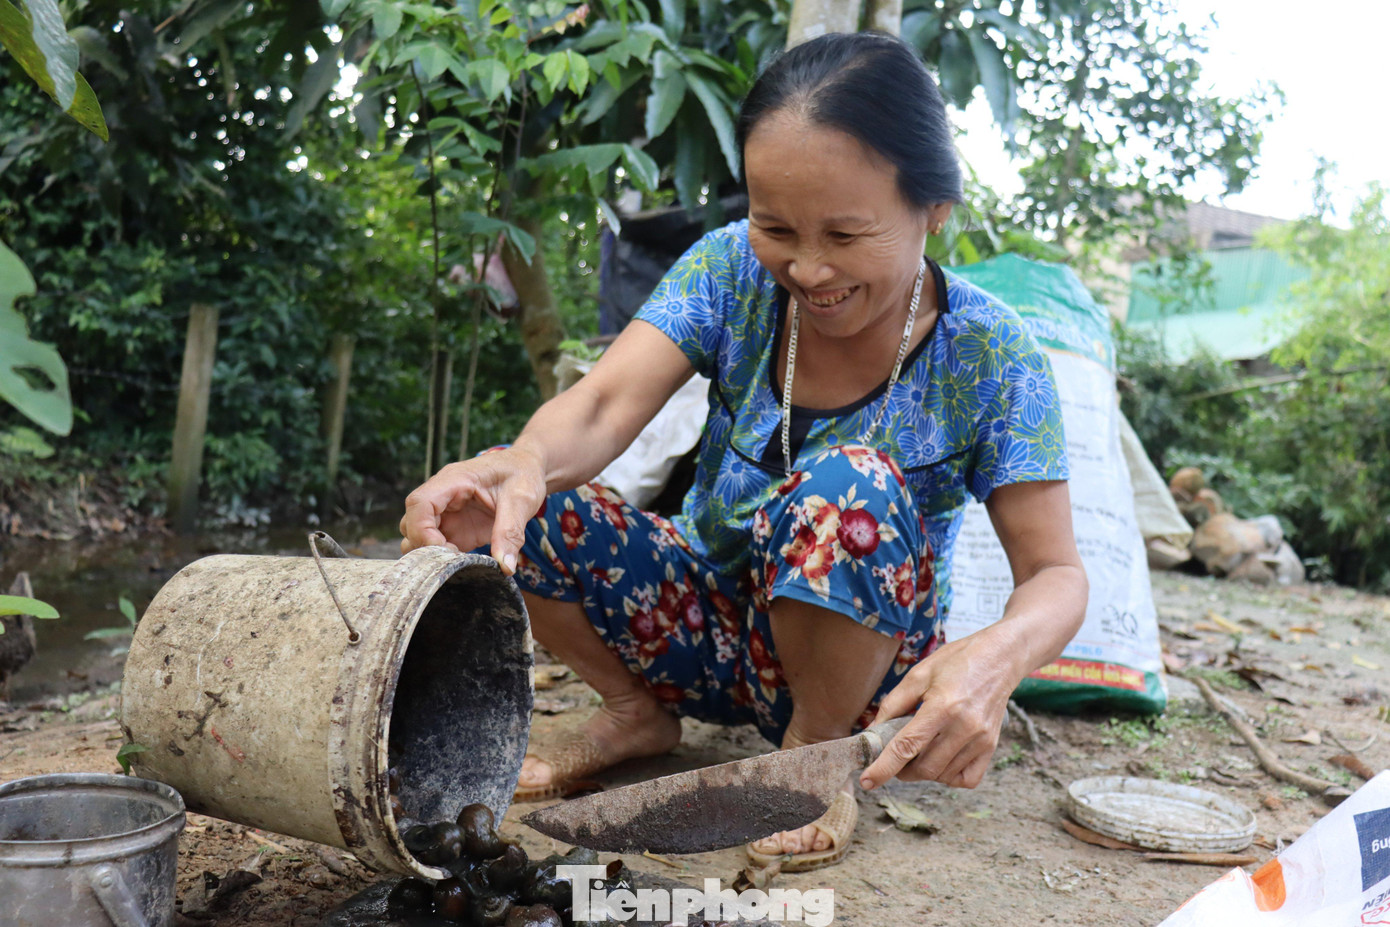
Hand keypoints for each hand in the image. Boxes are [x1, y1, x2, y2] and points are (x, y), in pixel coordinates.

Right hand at [398, 445, 546, 573]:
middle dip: (425, 546)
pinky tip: (464, 565)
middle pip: (411, 523)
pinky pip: (436, 547)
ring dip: (431, 554)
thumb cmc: (522, 474)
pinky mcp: (455, 529)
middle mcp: (443, 497)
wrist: (527, 468)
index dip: (422, 530)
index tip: (445, 551)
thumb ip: (511, 532)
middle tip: (454, 561)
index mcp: (453, 480)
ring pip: (417, 536)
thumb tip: (505, 567)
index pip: (419, 504)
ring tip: (460, 564)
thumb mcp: (522, 500)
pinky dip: (443, 559)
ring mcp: (447, 514)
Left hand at [858, 630, 1021, 790]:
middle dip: (903, 769)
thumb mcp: (918, 675)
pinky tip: (942, 760)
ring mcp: (981, 740)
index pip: (907, 746)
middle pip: (924, 768)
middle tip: (896, 757)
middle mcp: (964, 727)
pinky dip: (949, 777)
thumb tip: (873, 732)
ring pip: (943, 775)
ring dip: (924, 772)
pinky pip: (967, 779)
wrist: (999, 657)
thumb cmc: (956, 661)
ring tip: (920, 751)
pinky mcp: (991, 747)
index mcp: (942, 707)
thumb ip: (893, 705)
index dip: (884, 768)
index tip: (868, 781)